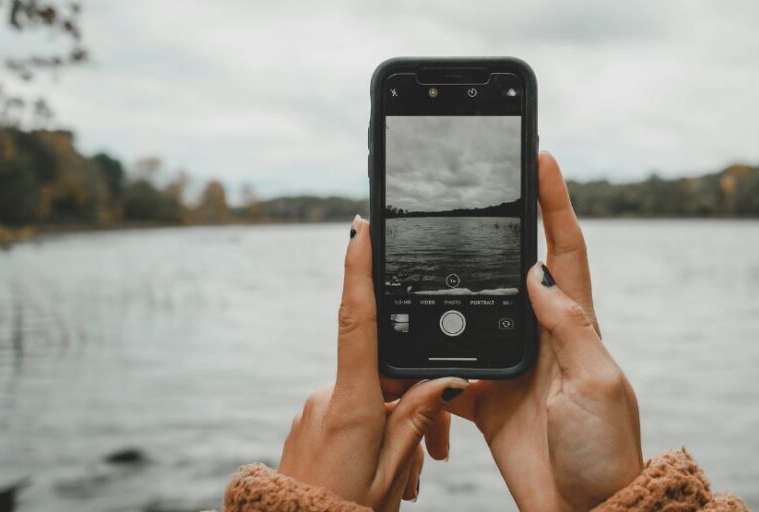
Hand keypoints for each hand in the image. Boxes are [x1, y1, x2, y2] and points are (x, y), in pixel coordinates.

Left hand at [277, 215, 468, 509]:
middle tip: (428, 457)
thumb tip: (447, 381)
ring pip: (372, 398)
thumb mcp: (392, 472)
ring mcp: (316, 408)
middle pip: (384, 374)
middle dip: (412, 404)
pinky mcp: (310, 420)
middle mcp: (328, 398)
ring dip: (395, 428)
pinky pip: (353, 411)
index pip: (358, 322)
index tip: (361, 229)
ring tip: (404, 478)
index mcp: (352, 406)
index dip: (358, 270)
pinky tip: (384, 469)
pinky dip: (375, 432)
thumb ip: (418, 420)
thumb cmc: (342, 511)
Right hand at [446, 153, 642, 510]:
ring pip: (477, 311)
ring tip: (433, 249)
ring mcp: (514, 365)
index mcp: (576, 325)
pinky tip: (414, 333)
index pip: (565, 250)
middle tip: (478, 188)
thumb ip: (567, 326)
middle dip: (499, 227)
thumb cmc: (603, 449)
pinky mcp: (488, 396)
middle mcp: (544, 337)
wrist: (583, 510)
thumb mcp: (594, 381)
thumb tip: (536, 273)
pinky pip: (453, 363)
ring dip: (457, 285)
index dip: (555, 202)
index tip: (541, 157)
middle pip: (515, 268)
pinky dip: (432, 352)